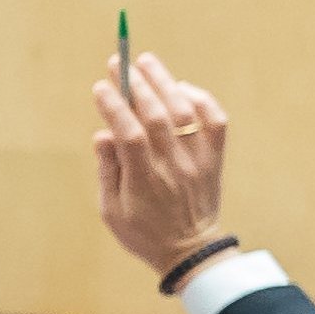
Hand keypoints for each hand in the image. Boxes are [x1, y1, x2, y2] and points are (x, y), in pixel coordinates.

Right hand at [90, 52, 231, 270]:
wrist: (191, 252)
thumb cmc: (144, 232)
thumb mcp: (112, 211)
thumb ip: (107, 170)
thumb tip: (102, 134)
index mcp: (145, 181)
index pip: (129, 134)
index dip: (115, 108)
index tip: (100, 87)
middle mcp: (174, 166)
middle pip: (156, 115)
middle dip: (135, 85)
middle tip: (118, 62)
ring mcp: (197, 160)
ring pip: (184, 112)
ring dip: (164, 82)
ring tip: (146, 61)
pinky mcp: (214, 158)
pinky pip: (214, 121)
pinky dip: (201, 99)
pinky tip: (181, 88)